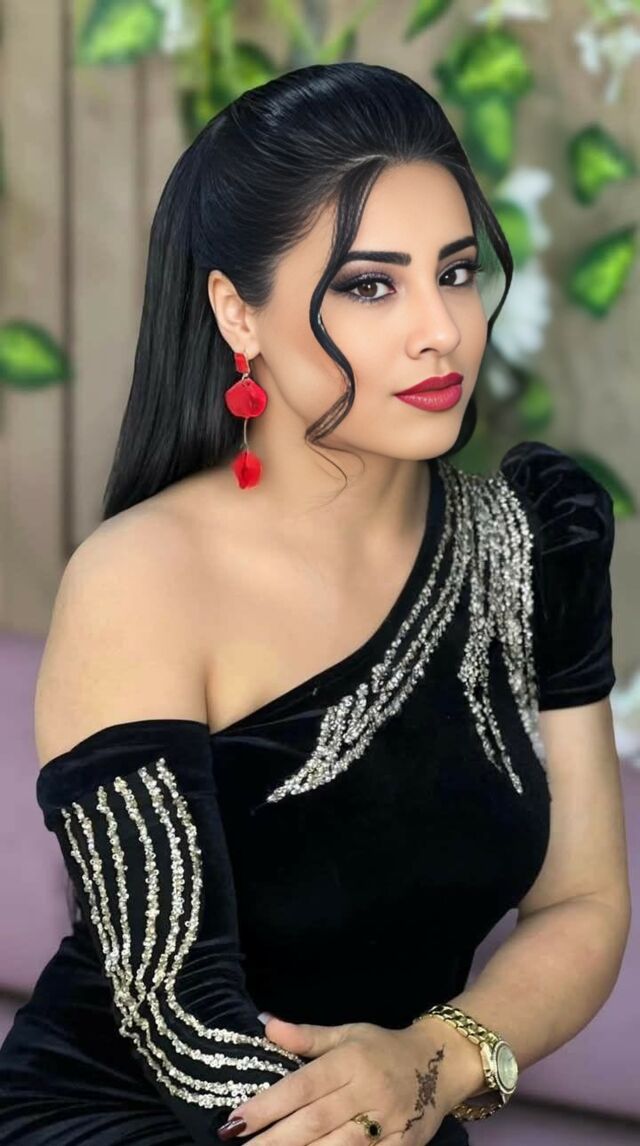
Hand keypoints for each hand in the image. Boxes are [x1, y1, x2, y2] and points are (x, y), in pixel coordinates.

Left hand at [218, 1015, 455, 1145]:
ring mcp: (387, 1123)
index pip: (302, 1086)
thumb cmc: (383, 1048)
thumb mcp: (347, 1034)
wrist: (442, 1062)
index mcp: (350, 1061)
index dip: (268, 1105)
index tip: (236, 1120)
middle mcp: (367, 1092)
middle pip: (314, 1122)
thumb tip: (265, 1024)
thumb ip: (306, 1037)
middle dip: (274, 1140)